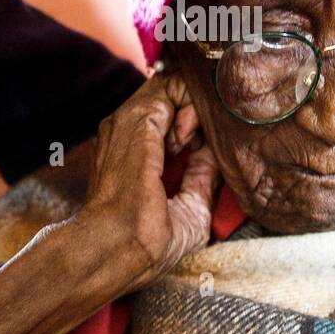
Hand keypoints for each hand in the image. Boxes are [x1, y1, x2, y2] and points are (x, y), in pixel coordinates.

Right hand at [76, 73, 219, 293]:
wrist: (118, 247)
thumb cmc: (146, 241)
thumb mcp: (189, 208)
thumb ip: (201, 177)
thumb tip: (215, 154)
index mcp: (131, 152)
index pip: (166, 116)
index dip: (194, 123)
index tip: (204, 150)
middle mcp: (124, 131)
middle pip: (168, 96)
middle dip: (196, 111)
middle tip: (202, 144)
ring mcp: (126, 122)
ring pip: (170, 85)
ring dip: (194, 106)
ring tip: (193, 142)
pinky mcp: (136, 119)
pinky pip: (171, 87)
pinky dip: (191, 104)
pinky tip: (188, 138)